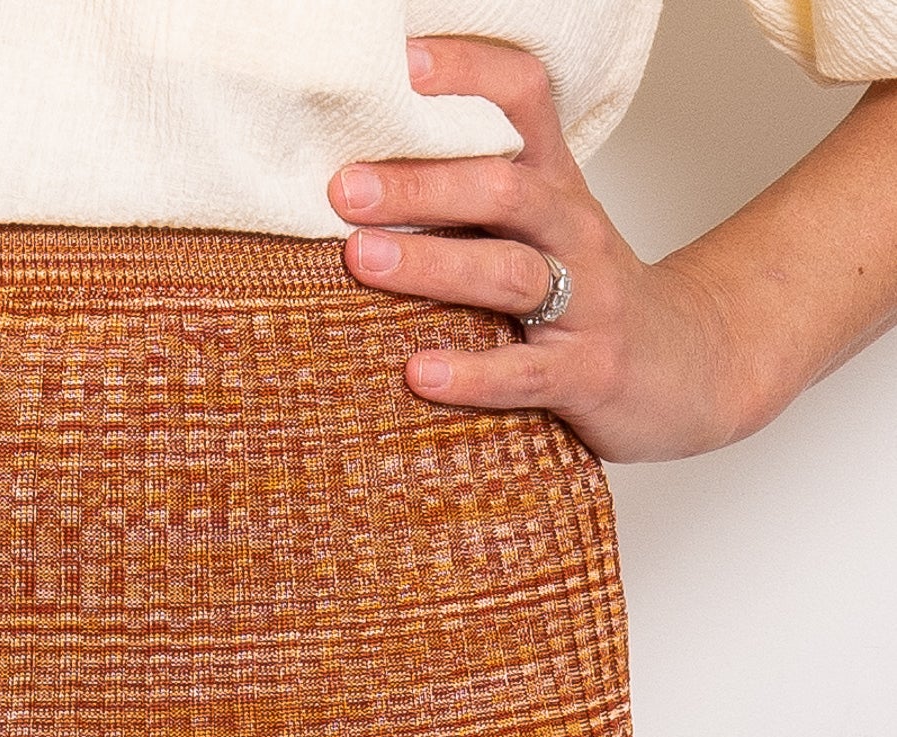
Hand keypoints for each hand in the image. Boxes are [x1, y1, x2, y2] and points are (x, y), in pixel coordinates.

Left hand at [328, 38, 753, 462]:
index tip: (402, 65)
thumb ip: (472, 202)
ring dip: (431, 264)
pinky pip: (524, 373)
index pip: (524, 99)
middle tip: (345, 189)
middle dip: (420, 185)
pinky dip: (470, 374)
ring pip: (508, 272)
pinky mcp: (588, 374)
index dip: (469, 72)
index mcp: (556, 185)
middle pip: (503, 188)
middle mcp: (574, 231)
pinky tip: (419, 372)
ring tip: (362, 259)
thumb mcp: (544, 230)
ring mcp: (587, 303)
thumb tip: (362, 178)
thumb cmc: (592, 298)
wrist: (690, 366)